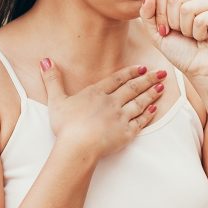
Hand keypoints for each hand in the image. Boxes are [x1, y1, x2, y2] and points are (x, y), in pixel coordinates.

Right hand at [38, 59, 167, 157]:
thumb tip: (45, 61)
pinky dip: (149, 115)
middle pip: (133, 88)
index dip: (130, 73)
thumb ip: (52, 80)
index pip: (117, 79)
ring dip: (152, 94)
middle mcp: (112, 102)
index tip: (141, 67)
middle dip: (148, 79)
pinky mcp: (126, 133)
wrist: (78, 146)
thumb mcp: (56, 100)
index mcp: (96, 93)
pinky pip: (140, 122)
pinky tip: (155, 109)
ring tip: (162, 87)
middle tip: (161, 72)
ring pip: (140, 103)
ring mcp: (121, 117)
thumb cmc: (66, 125)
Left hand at [139, 0, 207, 81]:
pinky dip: (199, 34)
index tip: (168, 30)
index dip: (160, 15)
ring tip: (195, 36)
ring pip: (187, 8)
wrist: (200, 71)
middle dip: (173, 23)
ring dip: (186, 30)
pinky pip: (201, 20)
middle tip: (184, 34)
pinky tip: (206, 37)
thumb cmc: (180, 51)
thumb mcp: (156, 33)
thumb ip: (147, 13)